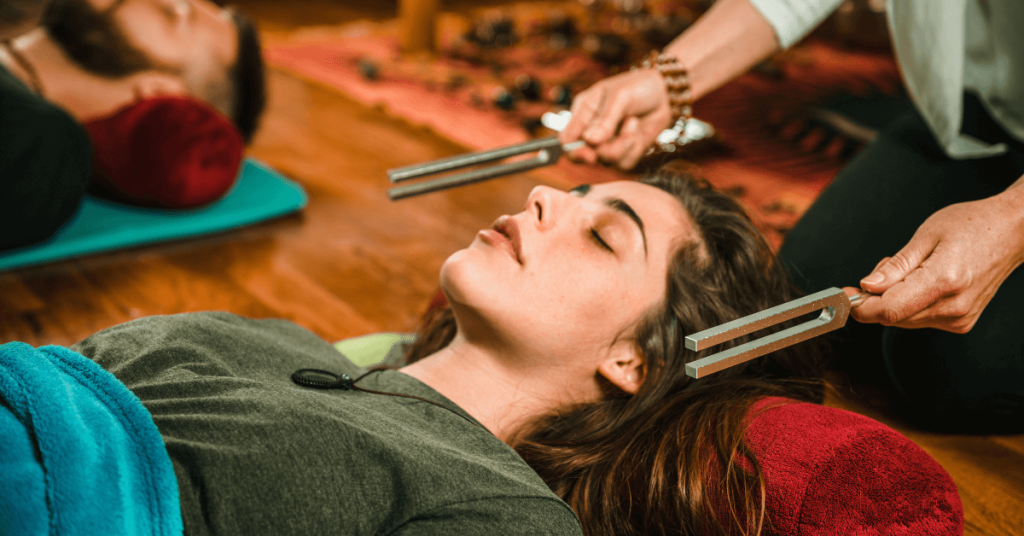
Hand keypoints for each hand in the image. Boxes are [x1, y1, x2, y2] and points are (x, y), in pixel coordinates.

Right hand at [558, 68, 671, 169]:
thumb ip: (605, 119)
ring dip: (623, 144)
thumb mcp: (620, 96)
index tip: (590, 151)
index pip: (566, 140)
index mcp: (583, 113)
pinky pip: (624, 163)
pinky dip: (633, 148)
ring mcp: (607, 144)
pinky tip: (636, 129)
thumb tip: (589, 140)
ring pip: (606, 160)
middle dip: (603, 150)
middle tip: (621, 134)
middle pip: (583, 156)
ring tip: (632, 122)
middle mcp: (591, 131)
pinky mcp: (624, 152)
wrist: (664, 93)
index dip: (573, 150)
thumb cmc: (638, 87)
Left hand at [845, 190, 1023, 332]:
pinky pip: (920, 318)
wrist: (1012, 233)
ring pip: (904, 320)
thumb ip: (895, 266)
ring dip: (893, 299)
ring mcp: (959, 318)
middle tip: (881, 271)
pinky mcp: (961, 322)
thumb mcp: (926, 235)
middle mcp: (953, 307)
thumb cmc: (972, 226)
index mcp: (944, 282)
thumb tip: (867, 286)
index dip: (861, 307)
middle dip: (875, 299)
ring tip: (910, 269)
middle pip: (893, 318)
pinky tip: (921, 281)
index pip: (889, 310)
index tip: (845, 296)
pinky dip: (910, 303)